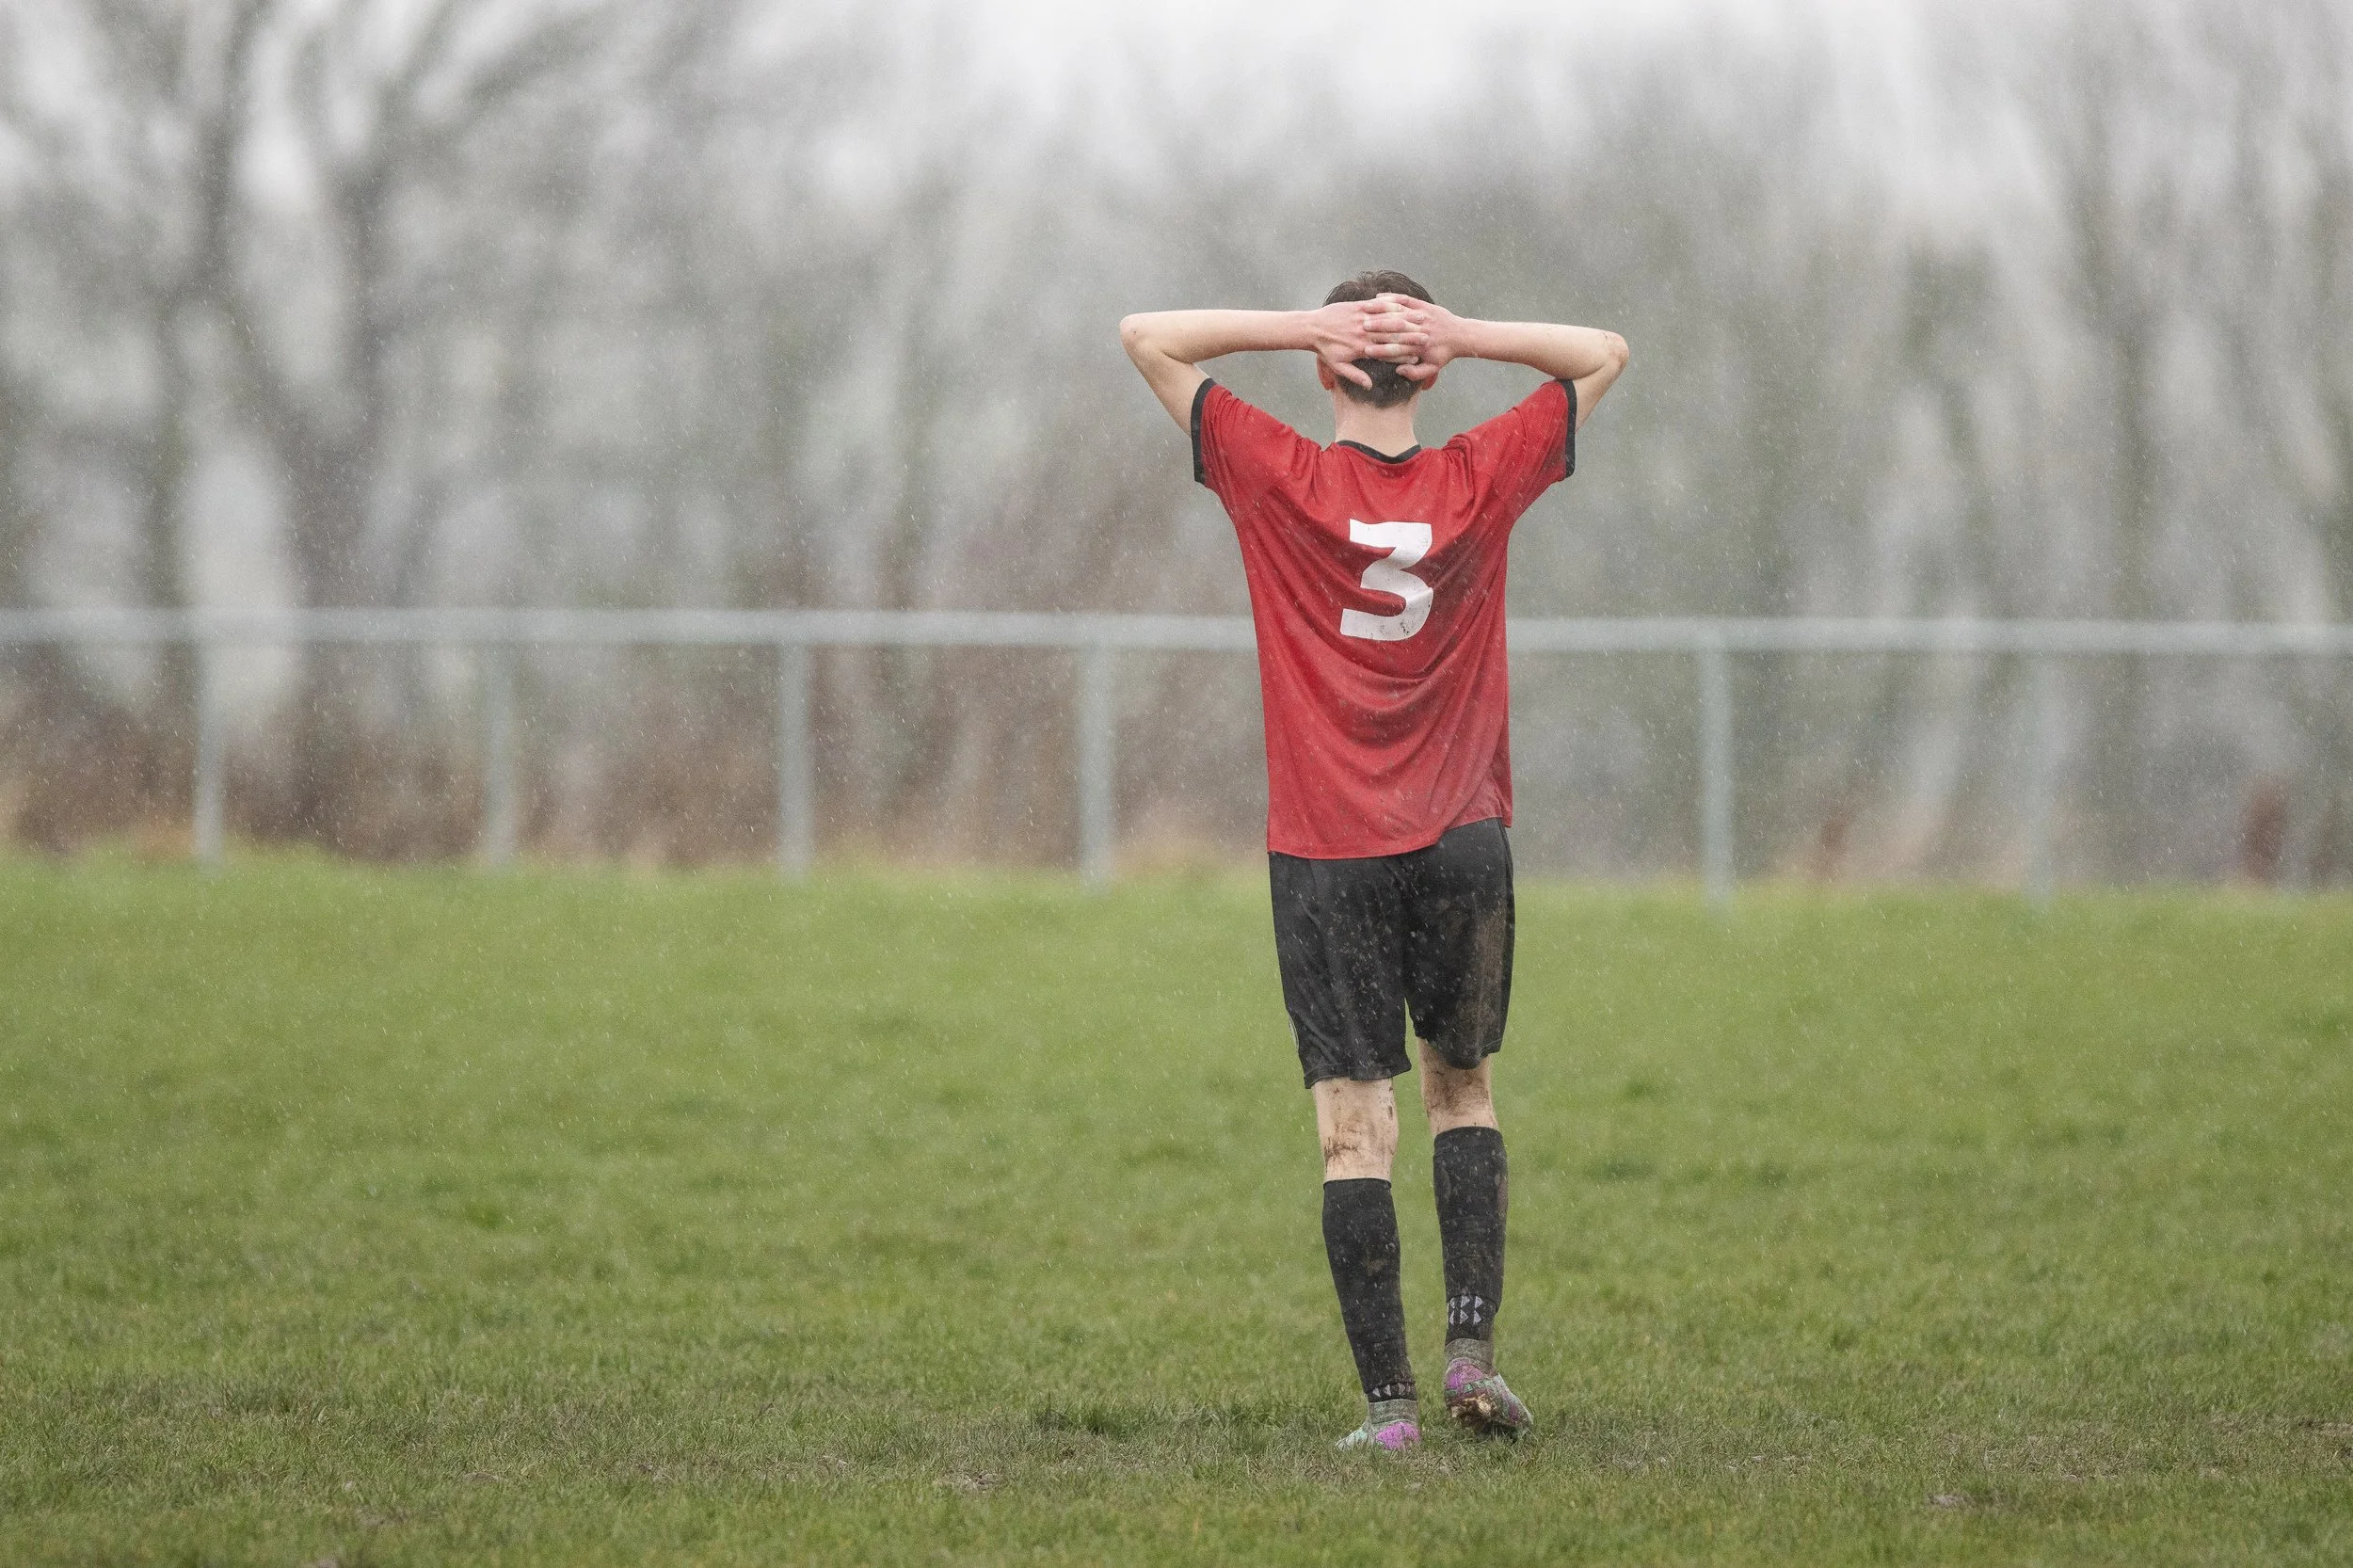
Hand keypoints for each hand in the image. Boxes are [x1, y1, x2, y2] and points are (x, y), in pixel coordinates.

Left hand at [1303, 300, 1419, 387]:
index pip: (1388, 352)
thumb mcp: (1338, 366)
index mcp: (1362, 348)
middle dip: (1410, 334)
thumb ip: (1355, 375)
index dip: (1404, 353)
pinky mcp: (1356, 307)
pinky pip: (1375, 305)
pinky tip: (1401, 304)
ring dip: (1404, 318)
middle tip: (1428, 335)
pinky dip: (1389, 305)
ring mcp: (1359, 318)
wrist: (1312, 329)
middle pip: (1391, 335)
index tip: (1419, 354)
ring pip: (1386, 318)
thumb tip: (1370, 385)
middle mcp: (1363, 333)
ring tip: (1420, 317)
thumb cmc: (1325, 350)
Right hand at [1365, 294, 1467, 385]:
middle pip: (1394, 330)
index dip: (1380, 350)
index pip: (1396, 350)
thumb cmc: (1444, 354)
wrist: (1461, 335)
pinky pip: (1405, 300)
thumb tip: (1399, 370)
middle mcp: (1420, 331)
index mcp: (1419, 349)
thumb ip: (1415, 373)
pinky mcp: (1424, 306)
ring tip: (1364, 311)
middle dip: (1377, 328)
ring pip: (1398, 313)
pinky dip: (1391, 298)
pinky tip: (1377, 297)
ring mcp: (1422, 317)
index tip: (1365, 350)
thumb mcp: (1432, 368)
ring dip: (1381, 311)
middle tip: (1360, 328)